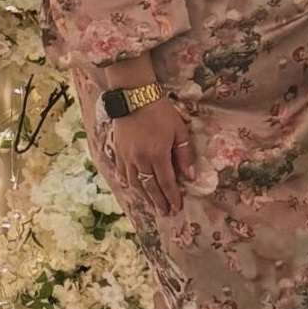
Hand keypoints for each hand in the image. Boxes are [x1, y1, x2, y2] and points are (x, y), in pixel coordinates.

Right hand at [113, 96, 195, 215]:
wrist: (134, 95)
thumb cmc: (160, 110)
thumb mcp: (179, 129)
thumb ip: (184, 153)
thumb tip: (190, 176)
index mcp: (157, 155)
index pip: (166, 183)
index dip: (172, 197)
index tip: (177, 208)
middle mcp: (140, 160)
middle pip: (150, 187)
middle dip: (158, 202)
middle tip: (164, 213)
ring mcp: (126, 156)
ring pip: (134, 183)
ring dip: (143, 196)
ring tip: (150, 206)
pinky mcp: (117, 150)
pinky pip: (121, 172)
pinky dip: (126, 182)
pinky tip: (130, 187)